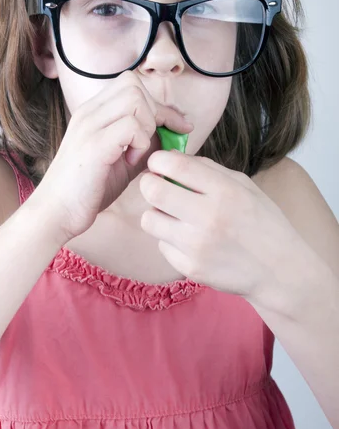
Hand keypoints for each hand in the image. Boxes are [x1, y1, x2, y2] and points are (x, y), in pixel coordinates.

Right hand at [28, 71, 193, 244]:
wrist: (56, 212)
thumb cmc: (88, 189)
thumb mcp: (121, 160)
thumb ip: (143, 143)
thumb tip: (172, 132)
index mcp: (92, 112)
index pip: (131, 84)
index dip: (159, 103)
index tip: (176, 126)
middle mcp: (88, 112)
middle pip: (134, 85)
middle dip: (156, 112)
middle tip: (156, 142)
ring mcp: (89, 126)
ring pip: (135, 100)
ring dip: (147, 127)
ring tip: (137, 153)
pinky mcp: (94, 145)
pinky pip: (132, 126)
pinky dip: (141, 143)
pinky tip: (130, 161)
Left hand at [139, 150, 307, 307]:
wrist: (279, 270)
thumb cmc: (262, 222)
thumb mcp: (244, 186)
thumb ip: (207, 170)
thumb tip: (171, 158)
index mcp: (225, 191)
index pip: (176, 166)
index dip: (158, 160)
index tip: (157, 163)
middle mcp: (209, 218)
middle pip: (153, 191)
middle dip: (149, 184)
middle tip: (156, 187)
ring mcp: (197, 246)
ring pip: (149, 220)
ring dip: (157, 214)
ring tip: (174, 216)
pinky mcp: (190, 268)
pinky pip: (161, 245)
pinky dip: (170, 240)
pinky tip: (189, 241)